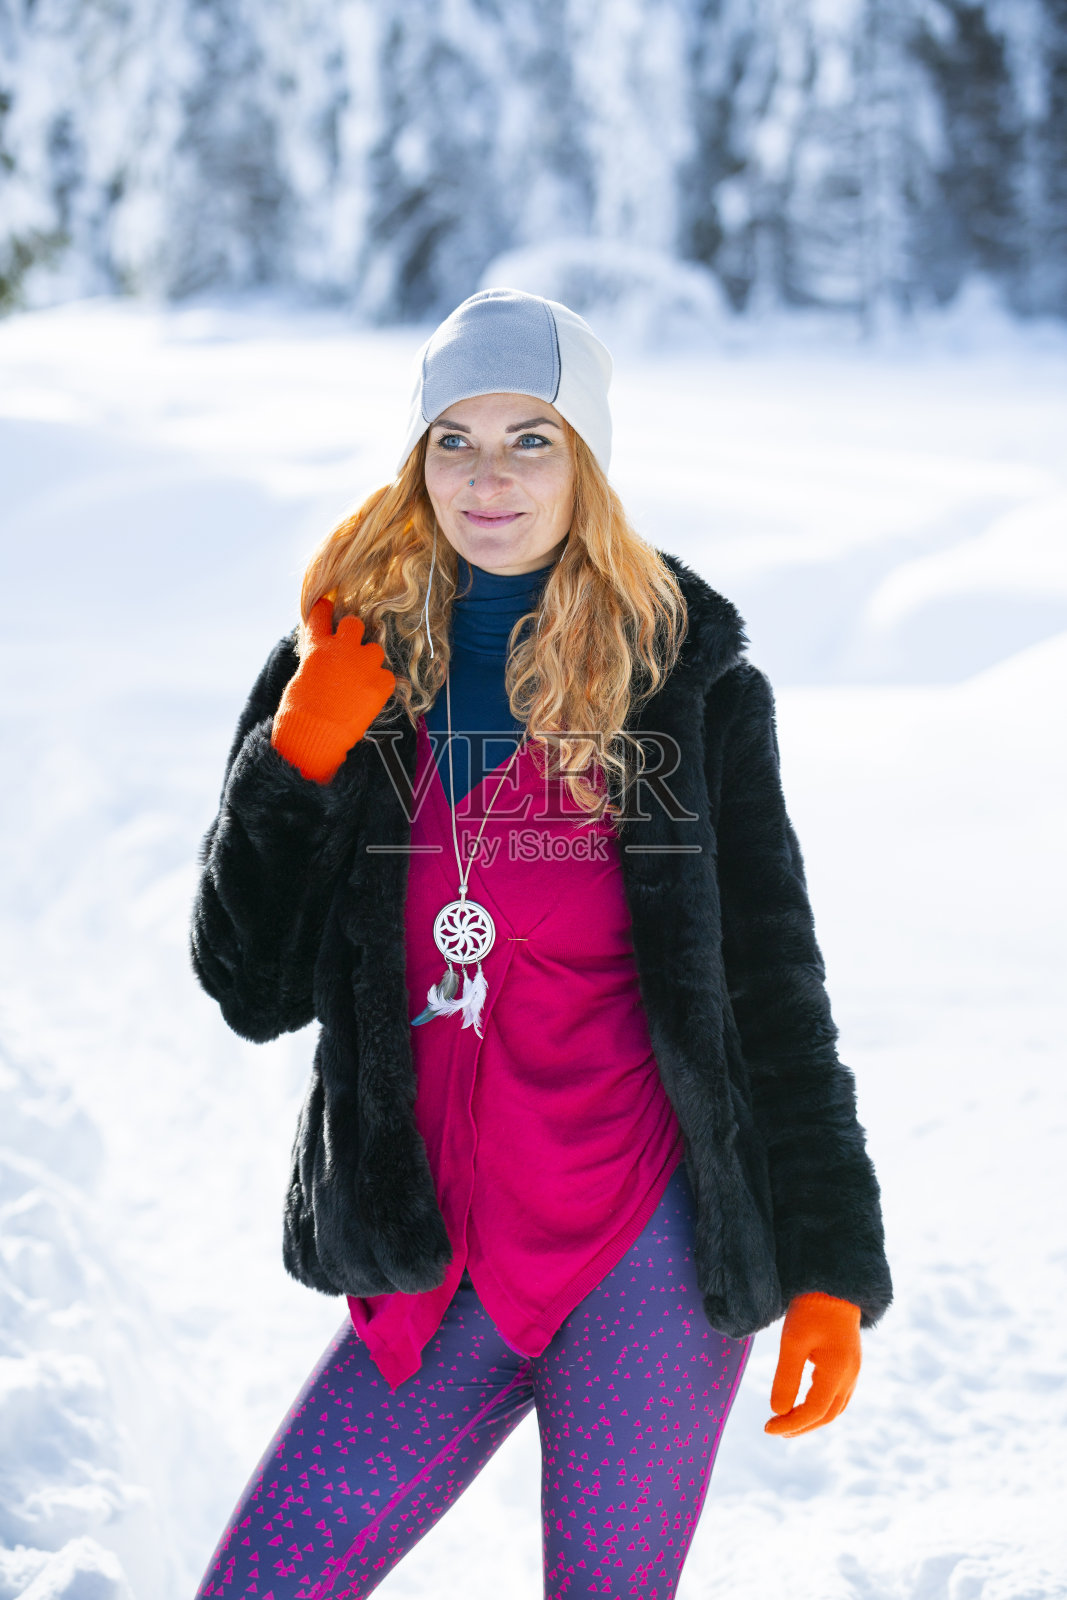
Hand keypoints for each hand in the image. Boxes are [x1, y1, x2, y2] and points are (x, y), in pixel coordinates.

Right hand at [271, 597, 395, 782]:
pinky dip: (380, 684)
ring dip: (369, 662)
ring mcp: (363, 665)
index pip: (321, 614)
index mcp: (317, 646)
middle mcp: (342, 649)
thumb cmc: (299, 713)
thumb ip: (317, 662)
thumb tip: (324, 661)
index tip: (327, 608)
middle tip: (350, 649)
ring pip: (375, 650)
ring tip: (360, 681)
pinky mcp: (380, 684)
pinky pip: (387, 676)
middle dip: (353, 633)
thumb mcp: (302, 678)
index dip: (324, 611)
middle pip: (355, 623)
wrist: (315, 736)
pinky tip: (370, 696)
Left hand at [765, 1291, 861, 1437]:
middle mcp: (850, 1377)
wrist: (834, 1285)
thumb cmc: (811, 1310)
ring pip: (834, 1409)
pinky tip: (804, 1405)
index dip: (790, 1424)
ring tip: (786, 1423)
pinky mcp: (850, 1365)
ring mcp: (853, 1371)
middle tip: (774, 1430)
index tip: (767, 1428)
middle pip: (826, 1415)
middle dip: (800, 1427)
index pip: (813, 1412)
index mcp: (837, 1372)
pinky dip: (820, 1407)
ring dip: (811, 1420)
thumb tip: (778, 1411)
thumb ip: (786, 1378)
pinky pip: (837, 1397)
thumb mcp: (793, 1342)